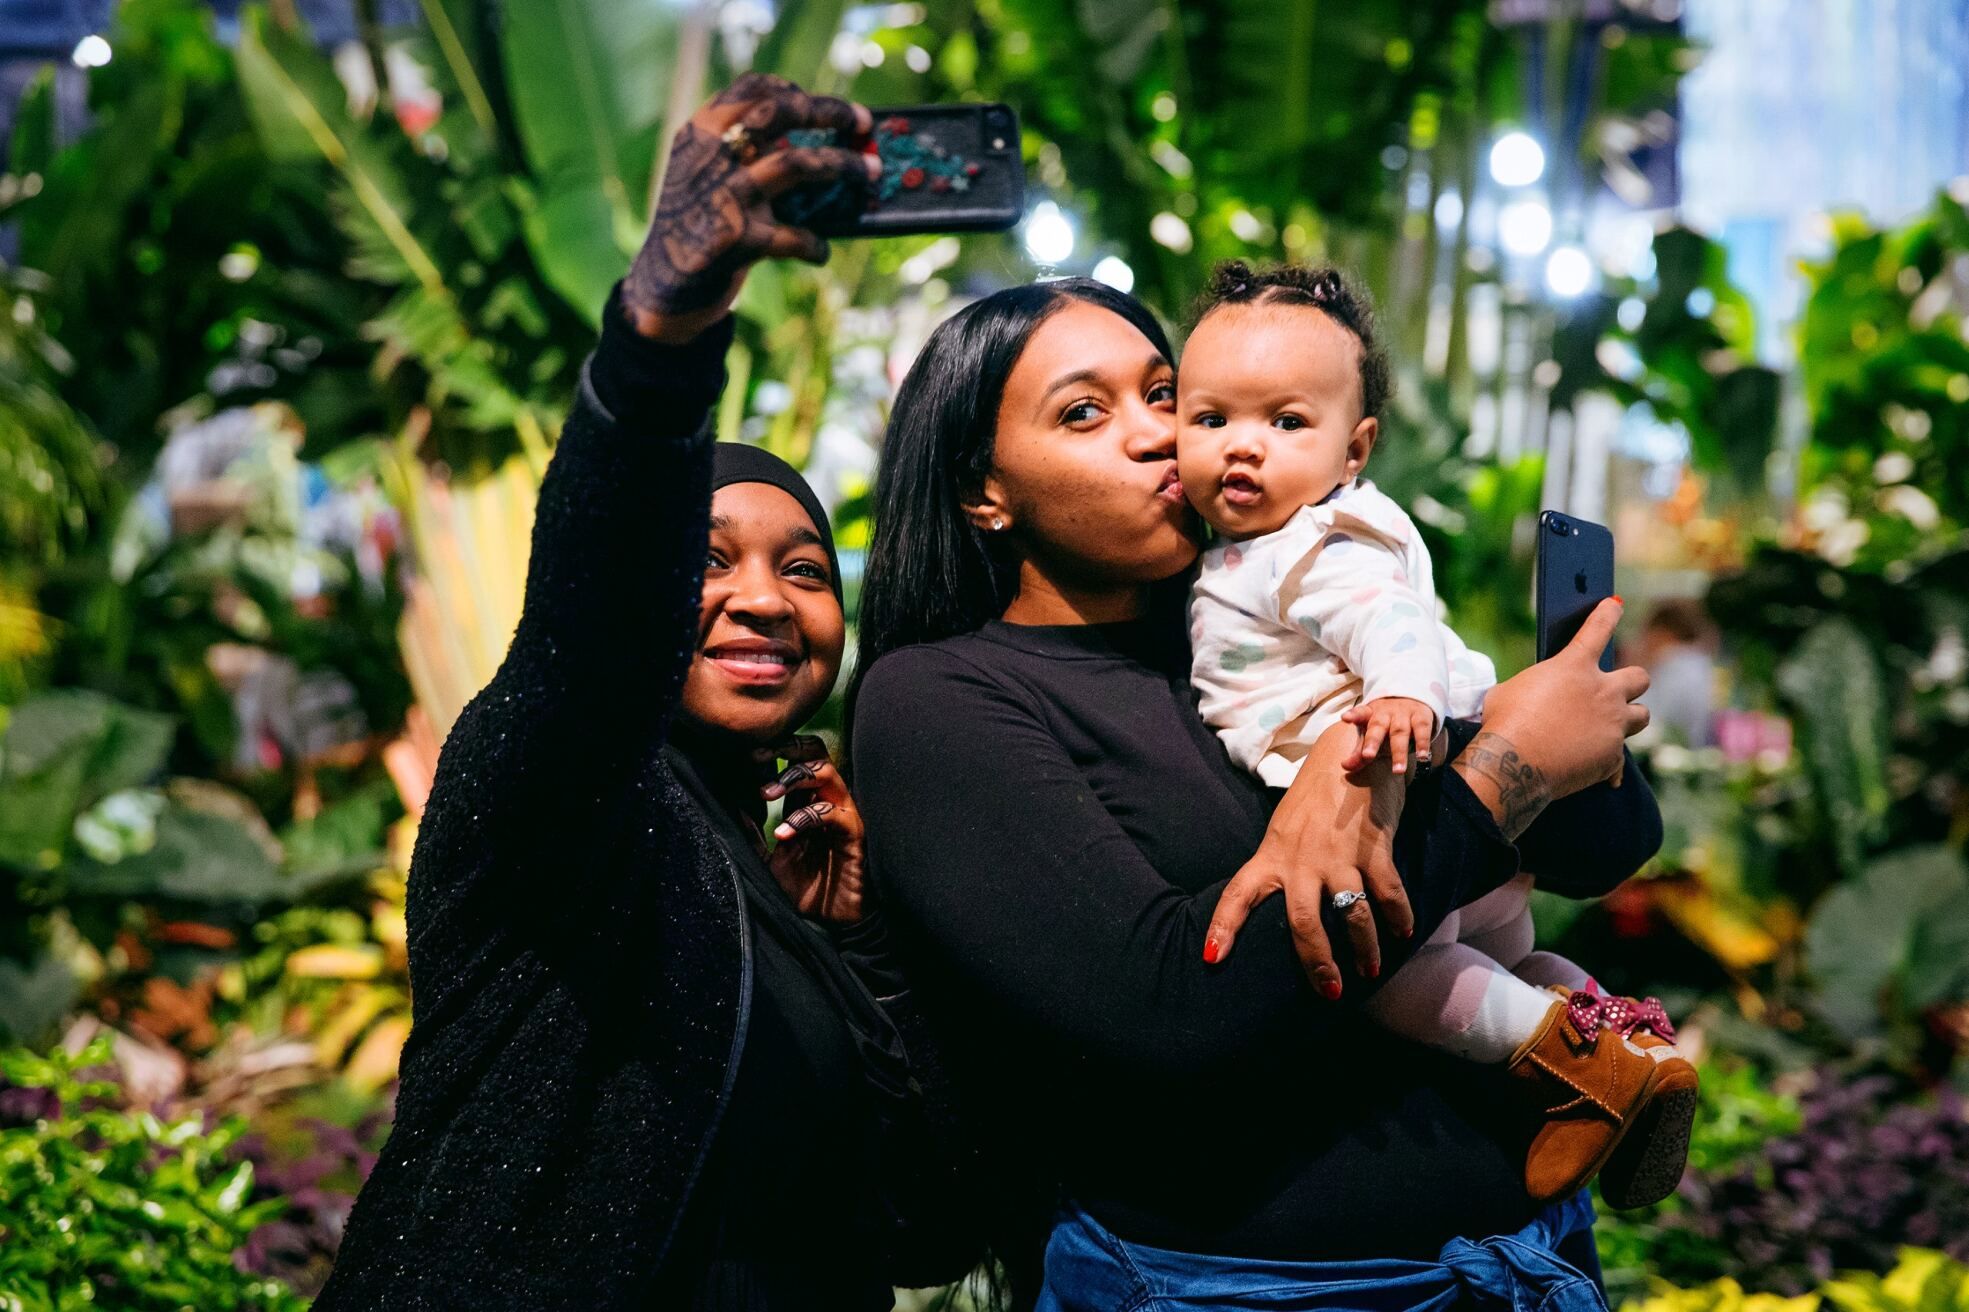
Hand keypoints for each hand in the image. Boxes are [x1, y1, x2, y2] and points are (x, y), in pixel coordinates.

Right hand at [624, 74, 879, 343]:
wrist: (664, 285)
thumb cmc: (699, 223)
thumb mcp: (704, 176)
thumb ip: (743, 154)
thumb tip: (817, 142)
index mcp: (701, 133)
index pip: (749, 89)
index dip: (790, 89)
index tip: (820, 100)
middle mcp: (711, 156)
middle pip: (779, 114)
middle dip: (828, 111)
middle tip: (863, 122)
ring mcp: (724, 196)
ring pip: (796, 164)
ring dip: (843, 165)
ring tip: (872, 172)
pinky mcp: (736, 240)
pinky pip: (793, 236)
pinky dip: (814, 244)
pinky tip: (822, 252)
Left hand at [756, 735, 865, 923]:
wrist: (834, 923)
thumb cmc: (807, 891)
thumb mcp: (769, 861)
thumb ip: (753, 835)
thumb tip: (730, 808)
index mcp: (808, 802)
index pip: (798, 757)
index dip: (775, 748)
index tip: (746, 754)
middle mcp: (827, 801)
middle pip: (816, 752)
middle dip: (787, 749)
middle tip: (757, 758)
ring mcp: (843, 815)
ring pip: (826, 772)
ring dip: (794, 777)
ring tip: (766, 794)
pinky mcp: (853, 834)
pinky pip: (832, 812)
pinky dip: (805, 817)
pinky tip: (782, 833)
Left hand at [1203, 722, 1412, 997]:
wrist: (1351, 753)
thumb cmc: (1316, 800)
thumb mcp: (1285, 830)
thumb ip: (1283, 866)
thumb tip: (1281, 907)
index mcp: (1272, 855)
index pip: (1238, 893)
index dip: (1223, 927)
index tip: (1211, 957)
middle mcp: (1301, 859)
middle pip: (1302, 921)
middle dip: (1317, 962)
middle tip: (1329, 991)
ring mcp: (1338, 853)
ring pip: (1350, 913)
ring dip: (1365, 948)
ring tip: (1369, 970)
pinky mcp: (1372, 845)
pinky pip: (1388, 892)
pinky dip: (1399, 917)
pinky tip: (1403, 933)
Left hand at [1339, 696, 1436, 774]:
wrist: (1411, 695)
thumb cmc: (1385, 720)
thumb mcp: (1371, 731)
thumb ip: (1359, 751)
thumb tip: (1345, 767)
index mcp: (1370, 713)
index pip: (1360, 713)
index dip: (1353, 715)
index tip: (1345, 718)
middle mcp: (1386, 712)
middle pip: (1378, 726)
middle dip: (1373, 741)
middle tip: (1367, 756)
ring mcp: (1404, 714)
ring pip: (1400, 732)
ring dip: (1399, 752)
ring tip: (1398, 771)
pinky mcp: (1421, 716)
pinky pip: (1422, 730)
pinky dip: (1423, 744)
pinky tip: (1422, 756)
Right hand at [1452, 598, 1650, 839]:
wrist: (1512, 763)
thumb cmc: (1503, 722)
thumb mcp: (1510, 691)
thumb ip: (1533, 688)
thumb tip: (1530, 697)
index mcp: (1575, 666)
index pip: (1599, 629)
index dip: (1608, 614)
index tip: (1615, 605)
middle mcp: (1603, 692)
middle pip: (1640, 677)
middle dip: (1631, 683)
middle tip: (1616, 692)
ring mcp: (1613, 725)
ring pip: (1643, 717)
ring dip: (1629, 719)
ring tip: (1612, 727)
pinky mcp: (1612, 757)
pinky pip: (1621, 762)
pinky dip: (1611, 765)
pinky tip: (1602, 772)